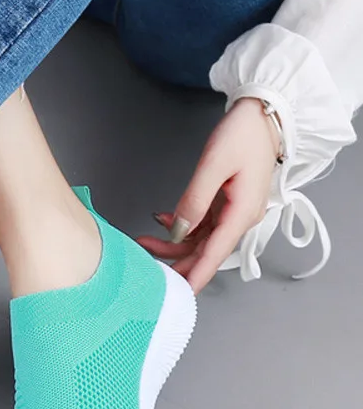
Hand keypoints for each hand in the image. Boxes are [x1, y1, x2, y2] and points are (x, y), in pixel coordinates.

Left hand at [135, 97, 280, 291]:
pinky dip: (183, 225)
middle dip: (176, 260)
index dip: (195, 275)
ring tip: (144, 242)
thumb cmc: (243, 136)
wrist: (263, 115)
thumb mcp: (214, 166)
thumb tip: (179, 229)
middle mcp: (240, 217)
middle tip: (146, 266)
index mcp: (242, 214)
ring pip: (202, 238)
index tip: (180, 293)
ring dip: (175, 243)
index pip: (215, 254)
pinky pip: (203, 223)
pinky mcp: (228, 202)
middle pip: (206, 250)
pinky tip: (163, 220)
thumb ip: (194, 200)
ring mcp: (234, 211)